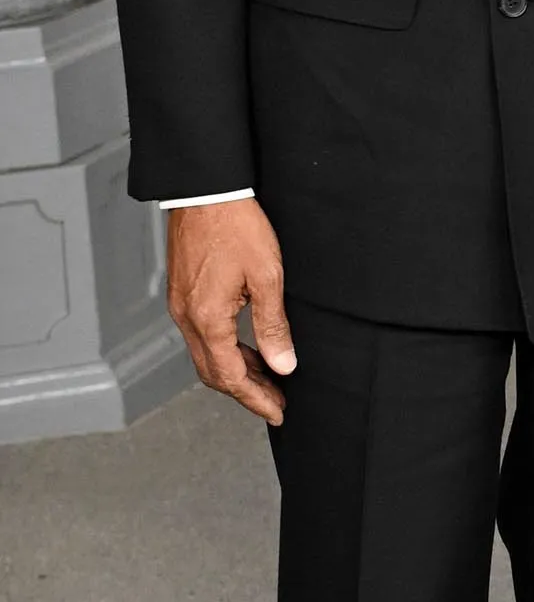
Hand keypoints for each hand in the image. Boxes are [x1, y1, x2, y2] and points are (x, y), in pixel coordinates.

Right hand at [166, 197, 295, 423]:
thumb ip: (273, 325)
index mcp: (207, 319)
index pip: (231, 377)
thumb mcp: (267, 275)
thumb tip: (284, 363)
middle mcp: (187, 318)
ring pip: (205, 355)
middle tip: (276, 400)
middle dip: (245, 391)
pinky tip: (245, 345)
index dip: (256, 398)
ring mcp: (181, 306)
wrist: (206, 190)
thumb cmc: (237, 225)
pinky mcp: (182, 294)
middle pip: (213, 373)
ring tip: (267, 376)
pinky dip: (223, 349)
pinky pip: (201, 335)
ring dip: (235, 370)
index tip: (278, 411)